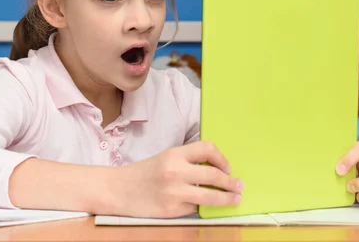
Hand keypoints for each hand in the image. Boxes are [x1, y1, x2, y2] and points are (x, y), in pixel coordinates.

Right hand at [119, 140, 243, 217]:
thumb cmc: (143, 173)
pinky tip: (209, 206)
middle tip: (239, 185)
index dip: (222, 158)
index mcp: (174, 154)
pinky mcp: (172, 210)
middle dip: (230, 181)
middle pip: (213, 174)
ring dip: (227, 198)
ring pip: (210, 196)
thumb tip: (216, 167)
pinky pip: (196, 209)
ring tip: (235, 198)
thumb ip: (187, 160)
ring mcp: (174, 192)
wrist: (119, 190)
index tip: (228, 166)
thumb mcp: (165, 158)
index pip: (207, 148)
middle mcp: (175, 171)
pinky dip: (204, 207)